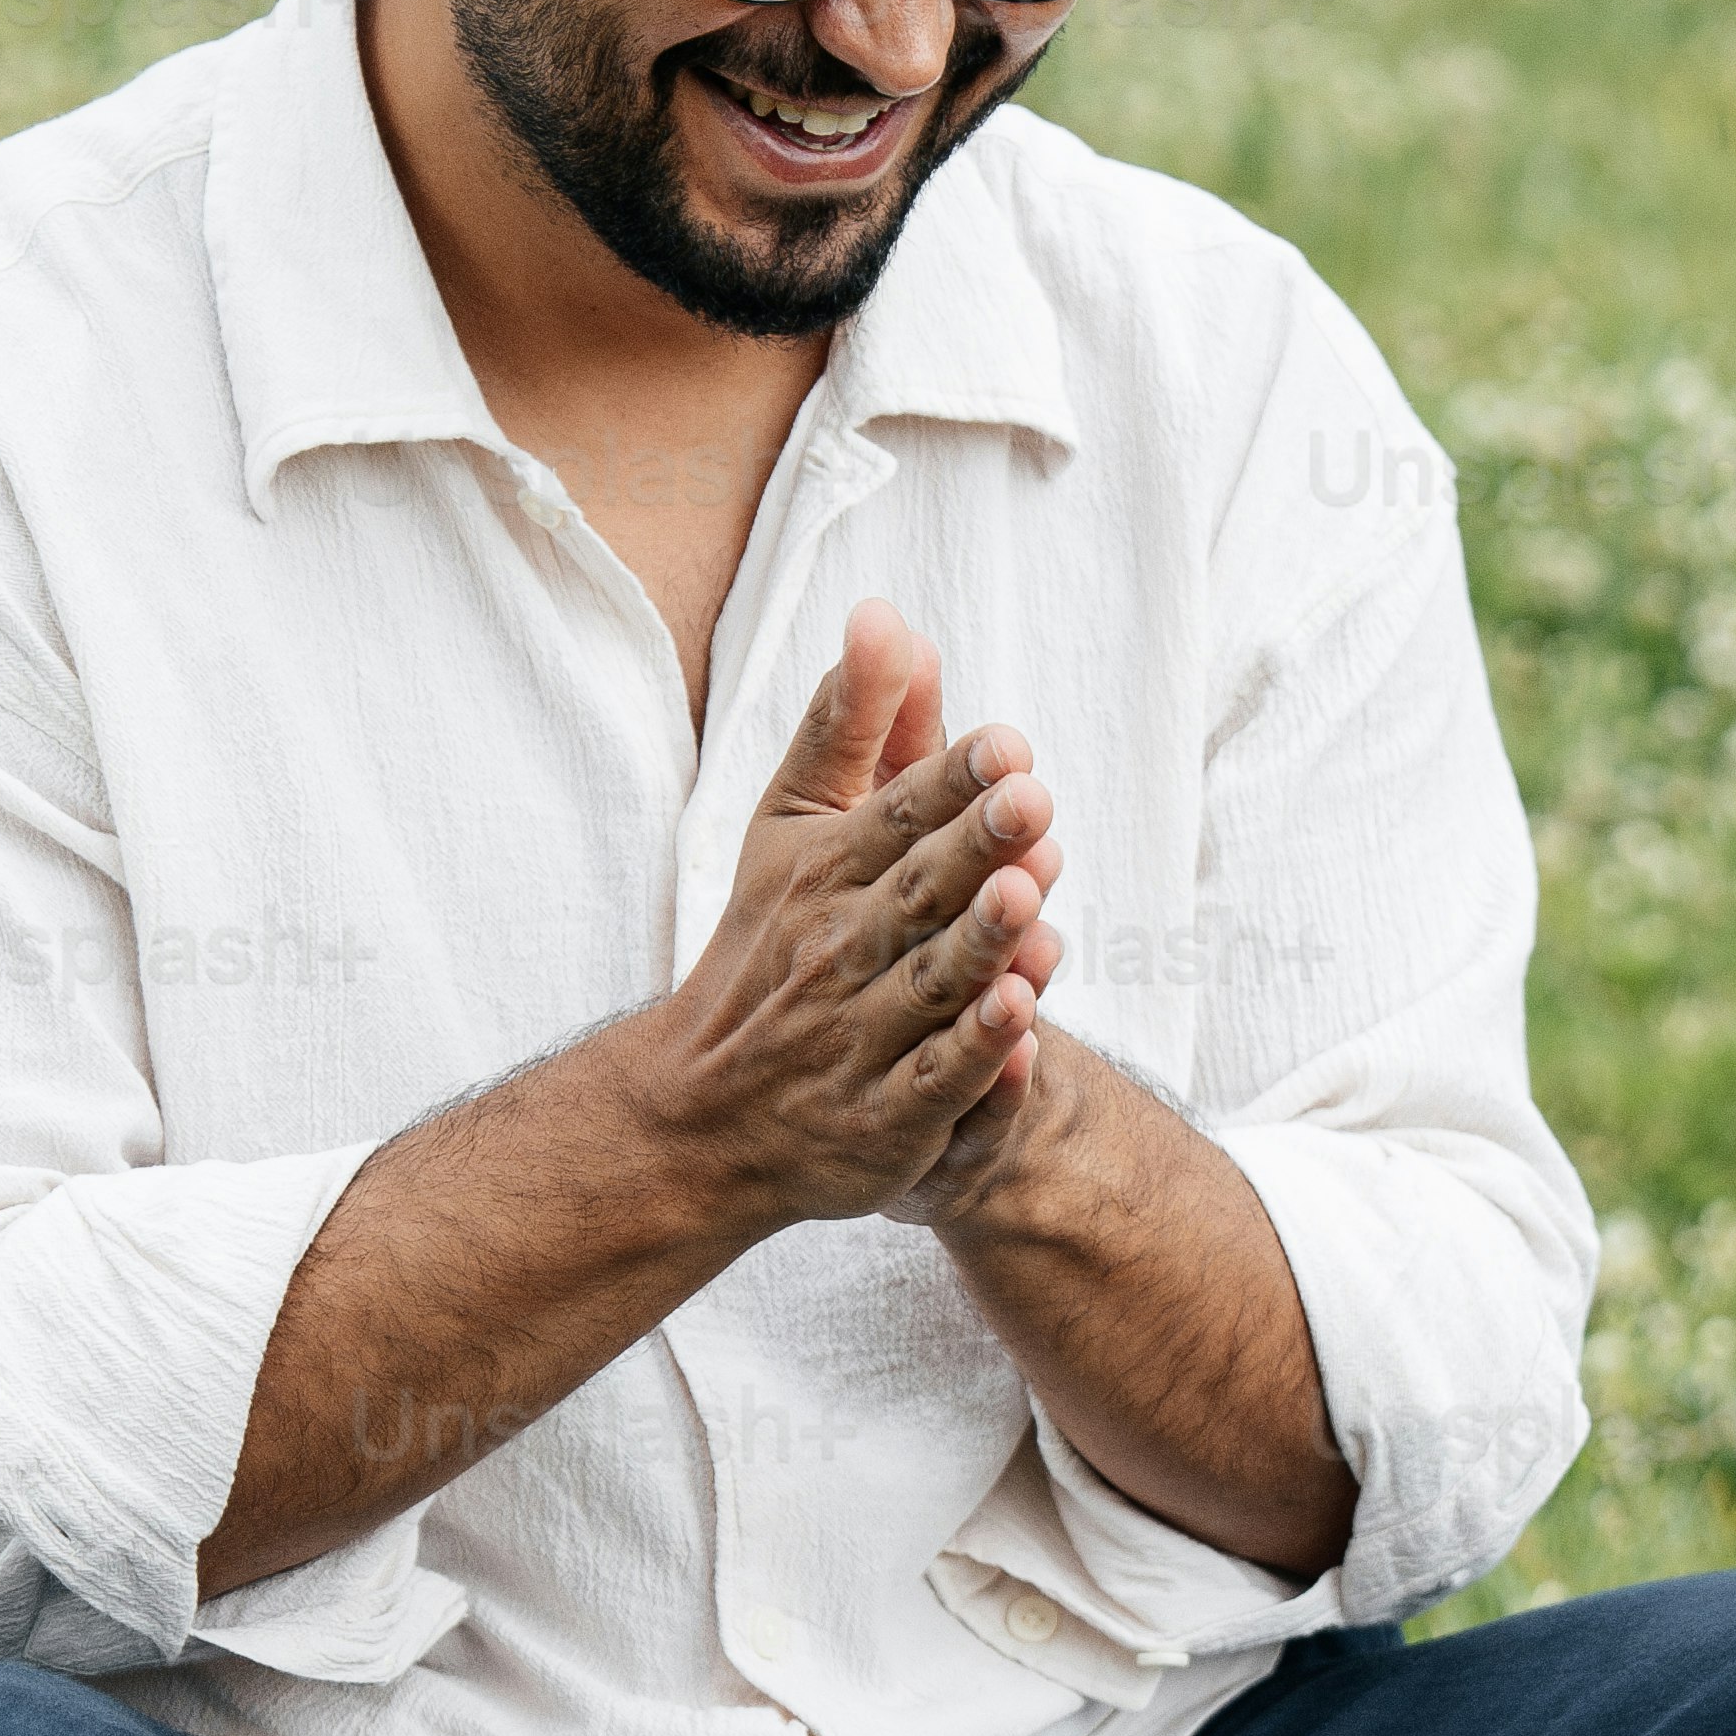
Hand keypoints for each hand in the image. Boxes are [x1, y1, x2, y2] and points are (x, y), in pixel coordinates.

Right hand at [653, 598, 1066, 1236]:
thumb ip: (850, 726)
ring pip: (930, 984)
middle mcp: (840, 951)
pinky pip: (936, 1084)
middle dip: (973, 845)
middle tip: (1031, 797)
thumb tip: (888, 614)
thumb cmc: (770, 947)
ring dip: (979, 940)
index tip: (1006, 744)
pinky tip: (1020, 1019)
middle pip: (917, 892)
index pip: (894, 817)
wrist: (704, 1112)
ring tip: (1026, 891)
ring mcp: (861, 1040)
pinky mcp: (887, 1121)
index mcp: (823, 874)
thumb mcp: (793, 827)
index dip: (950, 781)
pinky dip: (976, 1055)